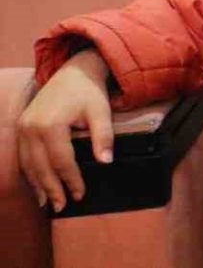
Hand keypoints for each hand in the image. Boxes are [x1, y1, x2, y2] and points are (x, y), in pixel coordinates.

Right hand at [17, 49, 114, 211]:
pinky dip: (30, 172)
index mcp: (51, 124)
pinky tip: (38, 184)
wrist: (74, 71)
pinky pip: (23, 155)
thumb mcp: (101, 111)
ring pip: (28, 164)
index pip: (62, 161)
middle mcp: (31, 127)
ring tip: (48, 202)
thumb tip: (105, 162)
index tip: (80, 194)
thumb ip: (103, 137)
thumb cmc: (89, 92)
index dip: (71, 179)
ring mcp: (23, 127)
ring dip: (38, 184)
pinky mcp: (21, 126)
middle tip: (61, 207)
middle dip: (52, 188)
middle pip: (41, 166)